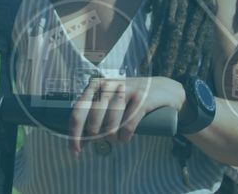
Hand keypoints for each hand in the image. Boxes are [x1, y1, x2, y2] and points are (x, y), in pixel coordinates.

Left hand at [67, 76, 184, 155]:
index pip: (78, 112)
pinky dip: (125, 138)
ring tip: (118, 138)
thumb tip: (78, 143)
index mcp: (96, 85)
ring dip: (113, 139)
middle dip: (97, 138)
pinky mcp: (141, 99)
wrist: (163, 89)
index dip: (74, 135)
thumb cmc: (130, 99)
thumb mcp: (109, 101)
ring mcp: (126, 91)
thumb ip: (93, 116)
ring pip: (110, 127)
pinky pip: (128, 127)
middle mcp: (108, 85)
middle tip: (107, 138)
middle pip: (93, 123)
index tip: (75, 152)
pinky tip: (125, 138)